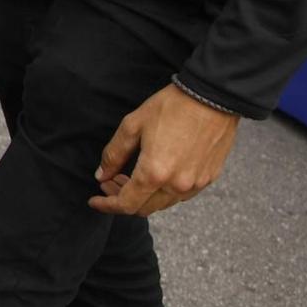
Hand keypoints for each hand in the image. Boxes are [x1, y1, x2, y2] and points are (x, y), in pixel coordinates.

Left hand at [88, 84, 240, 216]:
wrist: (212, 97)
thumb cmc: (171, 107)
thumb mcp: (133, 125)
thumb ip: (114, 154)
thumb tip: (102, 175)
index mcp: (155, 173)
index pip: (127, 204)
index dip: (107, 205)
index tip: (95, 201)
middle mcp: (177, 185)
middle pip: (144, 208)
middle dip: (122, 199)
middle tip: (110, 181)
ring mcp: (196, 184)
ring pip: (163, 203)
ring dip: (143, 196)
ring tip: (130, 176)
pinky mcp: (209, 178)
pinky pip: (181, 195)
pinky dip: (163, 191)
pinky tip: (156, 174)